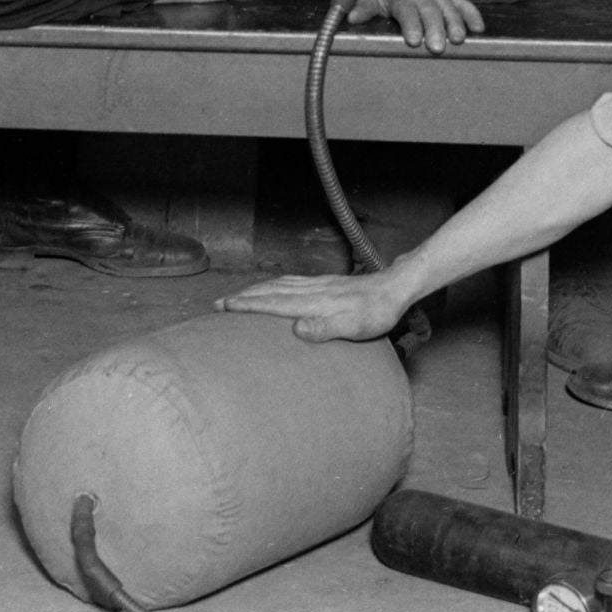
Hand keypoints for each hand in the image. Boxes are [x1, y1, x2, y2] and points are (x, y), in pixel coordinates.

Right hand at [220, 265, 415, 344]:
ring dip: (253, 290)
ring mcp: (317, 285)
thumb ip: (326, 328)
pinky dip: (272, 284)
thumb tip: (296, 329)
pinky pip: (290, 282)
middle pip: (269, 291)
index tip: (223, 308)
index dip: (246, 306)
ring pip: (277, 285)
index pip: (272, 303)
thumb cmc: (377, 313)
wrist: (395, 289)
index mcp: (314, 302)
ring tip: (236, 297)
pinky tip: (271, 287)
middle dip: (241, 297)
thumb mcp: (355, 327)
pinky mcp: (325, 283)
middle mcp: (311, 290)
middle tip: (217, 304)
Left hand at [353, 0, 484, 53]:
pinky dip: (473, 15)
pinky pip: (466, 5)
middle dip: (434, 29)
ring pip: (449, 9)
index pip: (406, 11)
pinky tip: (478, 28)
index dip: (410, 24)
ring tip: (457, 39)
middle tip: (436, 46)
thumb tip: (351, 17)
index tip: (412, 40)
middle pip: (430, 12)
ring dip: (454, 24)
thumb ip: (365, 6)